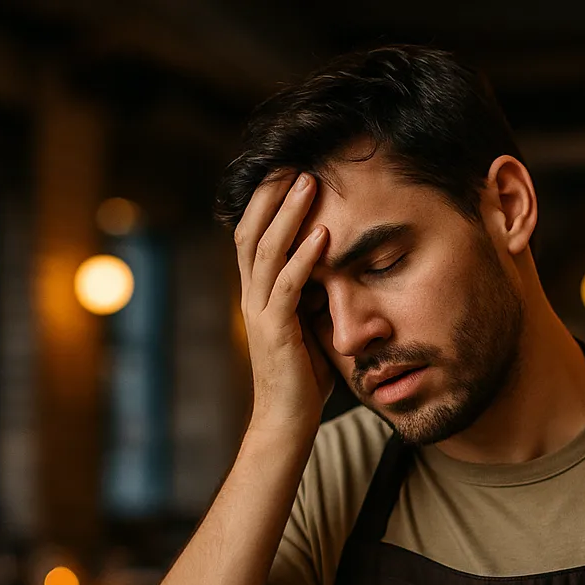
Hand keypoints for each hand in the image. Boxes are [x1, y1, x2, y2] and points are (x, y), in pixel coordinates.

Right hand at [234, 171, 333, 435]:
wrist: (286, 423)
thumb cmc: (302, 379)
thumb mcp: (309, 328)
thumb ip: (312, 299)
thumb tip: (332, 273)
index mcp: (258, 295)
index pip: (254, 237)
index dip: (267, 203)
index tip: (288, 171)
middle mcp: (252, 298)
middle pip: (252, 233)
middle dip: (272, 195)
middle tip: (296, 161)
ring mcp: (260, 314)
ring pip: (267, 252)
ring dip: (288, 215)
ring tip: (308, 182)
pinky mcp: (275, 332)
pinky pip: (287, 287)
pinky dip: (304, 258)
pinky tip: (323, 235)